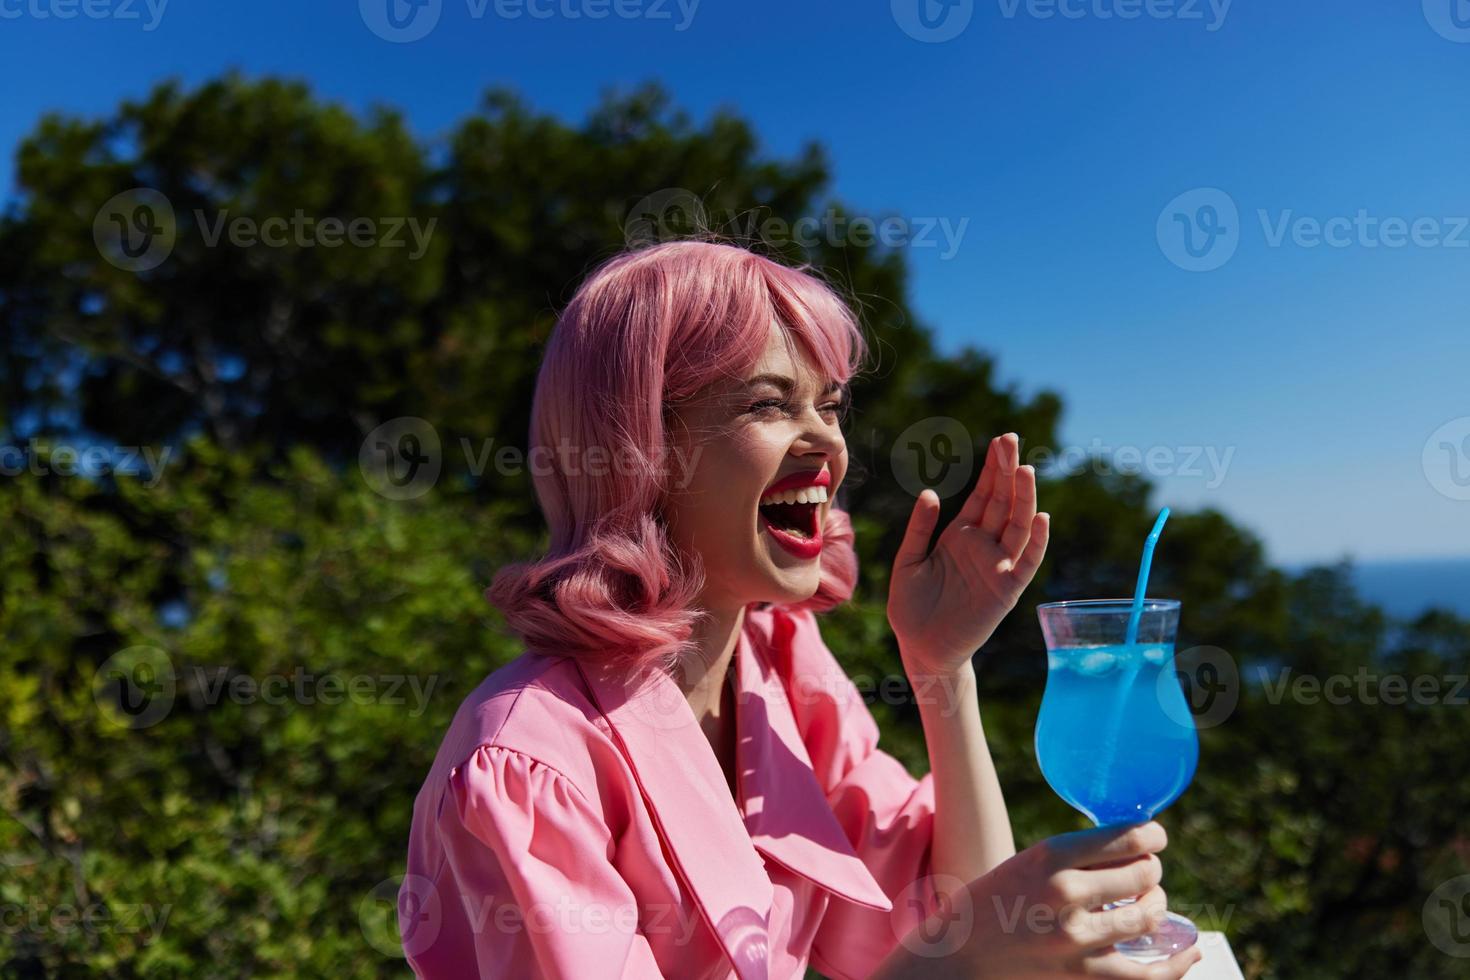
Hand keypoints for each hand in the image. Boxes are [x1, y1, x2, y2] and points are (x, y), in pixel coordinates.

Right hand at [876, 822, 1202, 978]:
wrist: (957, 961)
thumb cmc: (990, 907)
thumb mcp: (1024, 865)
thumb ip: (1071, 859)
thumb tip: (1132, 847)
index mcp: (1048, 857)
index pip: (1126, 837)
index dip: (1151, 834)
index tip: (1155, 836)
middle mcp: (1065, 894)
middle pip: (1143, 874)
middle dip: (1151, 869)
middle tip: (1145, 870)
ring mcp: (1076, 940)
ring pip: (1148, 915)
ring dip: (1156, 904)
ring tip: (1149, 901)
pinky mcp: (1082, 978)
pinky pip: (1148, 973)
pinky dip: (1176, 962)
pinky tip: (1189, 950)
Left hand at [887, 432, 1048, 677]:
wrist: (921, 649)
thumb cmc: (911, 608)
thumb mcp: (907, 562)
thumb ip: (920, 529)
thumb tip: (930, 493)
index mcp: (960, 535)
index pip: (983, 495)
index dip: (992, 469)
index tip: (1001, 440)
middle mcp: (984, 545)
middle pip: (1003, 502)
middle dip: (1008, 471)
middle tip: (1011, 440)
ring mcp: (997, 566)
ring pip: (1018, 526)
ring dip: (1024, 499)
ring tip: (1025, 469)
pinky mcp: (1006, 590)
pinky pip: (1026, 562)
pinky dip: (1037, 542)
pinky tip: (1041, 518)